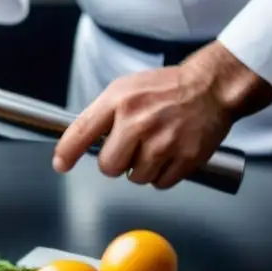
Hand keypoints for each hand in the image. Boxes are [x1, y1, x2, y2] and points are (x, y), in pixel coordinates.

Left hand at [52, 42, 271, 188]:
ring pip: (136, 178)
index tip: (61, 164)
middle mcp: (138, 122)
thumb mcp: (126, 88)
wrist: (211, 87)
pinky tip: (169, 155)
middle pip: (109, 166)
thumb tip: (81, 142)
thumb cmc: (166, 88)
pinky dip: (163, 175)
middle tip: (129, 149)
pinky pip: (161, 183)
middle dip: (116, 163)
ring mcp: (164, 142)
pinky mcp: (186, 157)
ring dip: (141, 169)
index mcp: (119, 102)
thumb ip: (103, 113)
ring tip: (154, 147)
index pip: (83, 131)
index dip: (67, 152)